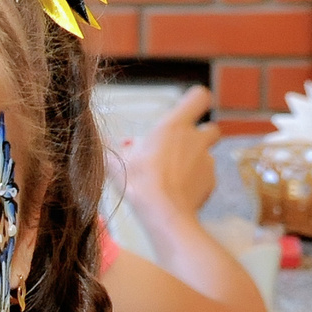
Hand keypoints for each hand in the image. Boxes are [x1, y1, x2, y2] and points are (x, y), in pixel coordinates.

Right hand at [119, 84, 218, 223]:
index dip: (195, 101)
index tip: (186, 109)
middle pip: (210, 128)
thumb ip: (111, 150)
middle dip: (199, 135)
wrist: (164, 214)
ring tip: (173, 176)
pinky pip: (206, 176)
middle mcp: (195, 140)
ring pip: (206, 154)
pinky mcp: (211, 181)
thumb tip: (100, 143)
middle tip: (179, 148)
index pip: (199, 97)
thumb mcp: (117, 164)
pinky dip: (196, 181)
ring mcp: (207, 161)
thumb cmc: (140, 185)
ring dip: (194, 161)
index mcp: (174, 127)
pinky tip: (179, 191)